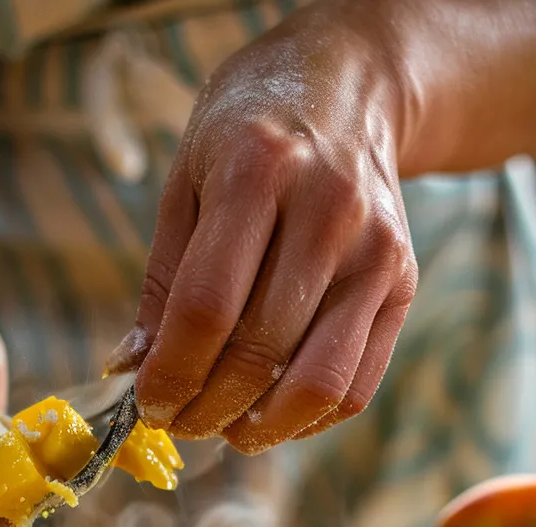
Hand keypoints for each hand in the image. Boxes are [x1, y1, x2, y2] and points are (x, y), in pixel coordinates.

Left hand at [107, 8, 418, 452]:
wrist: (346, 88)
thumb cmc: (248, 136)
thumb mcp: (186, 182)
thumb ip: (161, 280)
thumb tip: (132, 370)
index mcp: (258, 171)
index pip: (207, 307)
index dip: (171, 373)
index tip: (147, 404)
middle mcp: (328, 212)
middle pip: (259, 351)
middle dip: (205, 408)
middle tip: (176, 423)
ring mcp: (375, 251)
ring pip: (317, 381)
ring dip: (260, 427)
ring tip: (223, 429)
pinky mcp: (403, 282)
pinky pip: (358, 383)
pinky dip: (310, 418)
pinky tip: (271, 416)